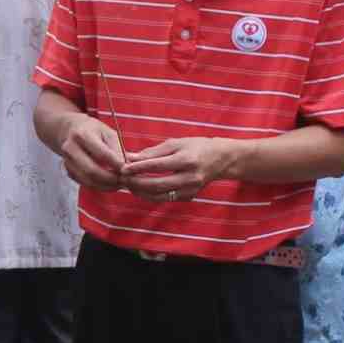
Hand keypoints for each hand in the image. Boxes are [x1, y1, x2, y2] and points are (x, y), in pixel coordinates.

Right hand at [55, 113, 127, 190]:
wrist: (72, 131)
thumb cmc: (94, 131)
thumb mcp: (108, 133)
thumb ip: (117, 150)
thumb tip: (125, 168)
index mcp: (82, 135)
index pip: (101, 154)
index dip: (116, 164)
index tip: (128, 170)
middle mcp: (71, 149)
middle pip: (92, 170)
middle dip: (111, 179)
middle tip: (124, 181)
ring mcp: (67, 162)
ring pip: (88, 180)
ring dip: (106, 186)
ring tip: (120, 184)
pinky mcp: (69, 172)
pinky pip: (85, 183)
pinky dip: (100, 186)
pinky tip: (110, 184)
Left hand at [123, 136, 238, 201]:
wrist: (220, 159)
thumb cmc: (196, 147)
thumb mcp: (176, 143)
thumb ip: (153, 152)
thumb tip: (131, 157)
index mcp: (187, 160)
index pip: (158, 166)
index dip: (138, 168)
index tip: (123, 168)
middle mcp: (189, 178)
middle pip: (157, 184)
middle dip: (137, 183)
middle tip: (123, 178)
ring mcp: (190, 190)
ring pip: (160, 196)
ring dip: (141, 192)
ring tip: (129, 184)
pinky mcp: (189, 197)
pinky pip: (165, 199)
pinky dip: (151, 195)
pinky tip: (141, 189)